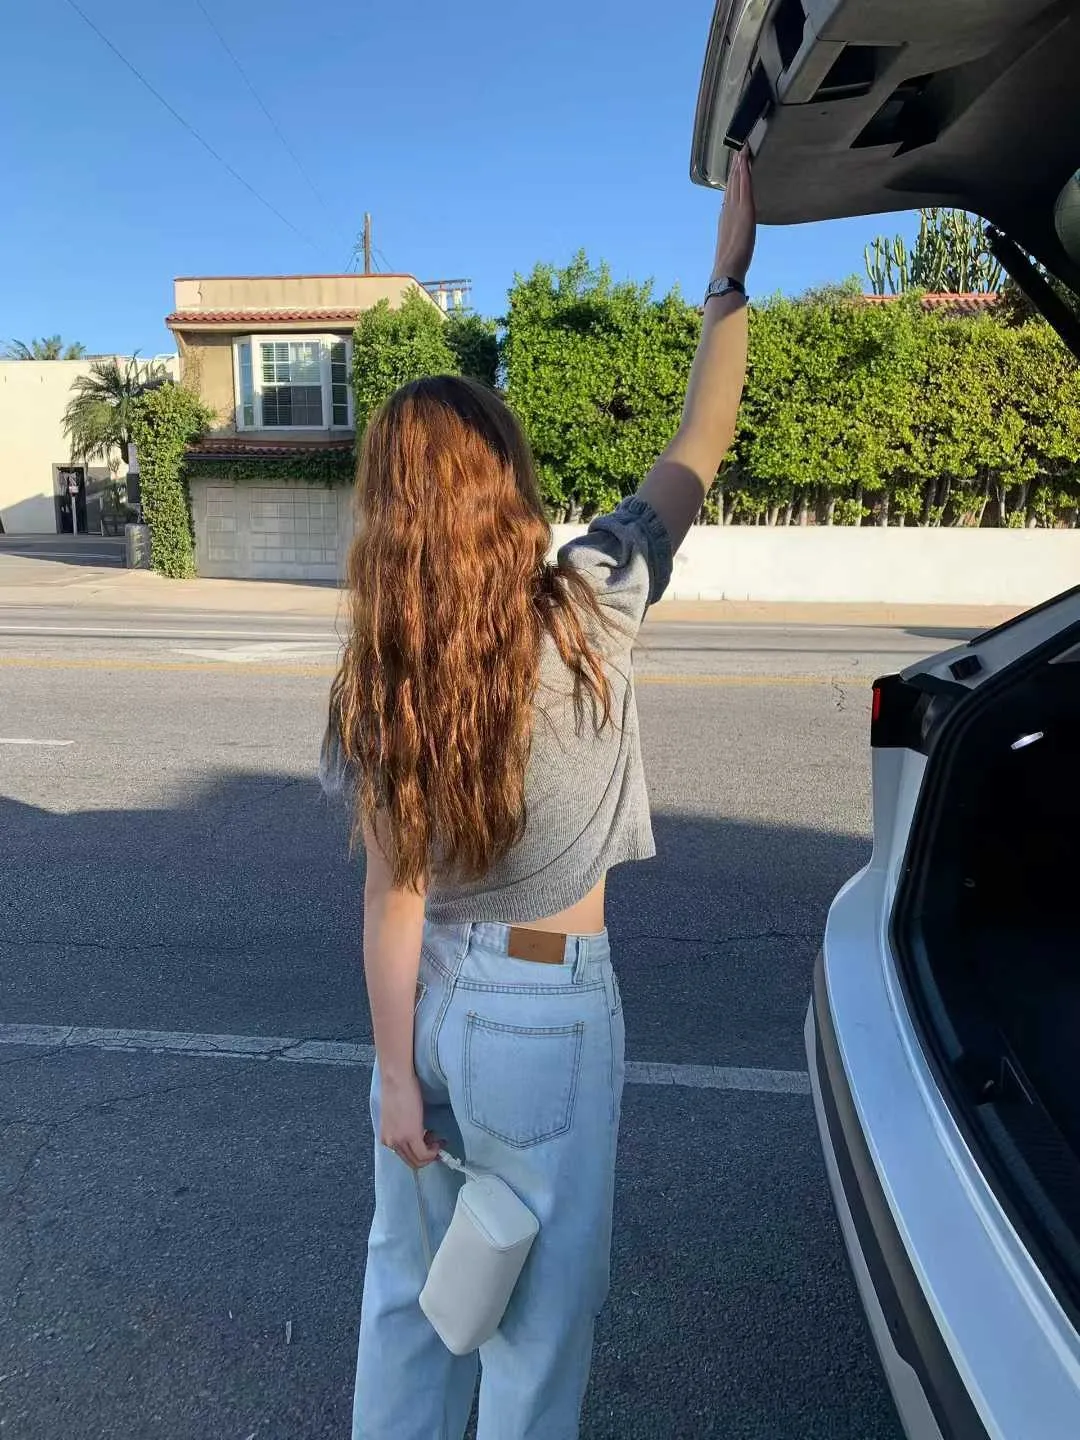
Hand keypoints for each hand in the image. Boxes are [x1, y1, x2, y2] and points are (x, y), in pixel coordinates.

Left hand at [379, 1070, 442, 1168]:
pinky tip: (438, 1140)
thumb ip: (402, 1129)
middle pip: (411, 1162)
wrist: (397, 1078)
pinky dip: (433, 1151)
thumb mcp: (397, 1116)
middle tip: (438, 1144)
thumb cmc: (398, 1089)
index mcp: (386, 1138)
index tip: (430, 1144)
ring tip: (438, 1140)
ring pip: (418, 1161)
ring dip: (431, 1154)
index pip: (404, 1157)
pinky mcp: (411, 1135)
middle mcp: (390, 1142)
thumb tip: (418, 1135)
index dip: (419, 1154)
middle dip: (427, 1157)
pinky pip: (424, 1153)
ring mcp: (399, 1140)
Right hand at [713, 147, 755, 283]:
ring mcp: (735, 209)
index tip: (734, 168)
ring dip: (740, 165)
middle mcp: (728, 210)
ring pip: (737, 181)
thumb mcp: (731, 245)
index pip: (729, 194)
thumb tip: (732, 236)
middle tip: (738, 151)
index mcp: (725, 218)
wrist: (727, 267)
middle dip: (735, 168)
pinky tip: (745, 162)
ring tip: (742, 150)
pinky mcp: (745, 210)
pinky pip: (744, 186)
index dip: (731, 180)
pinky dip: (744, 173)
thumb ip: (732, 236)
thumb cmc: (730, 263)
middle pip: (731, 184)